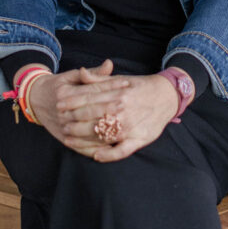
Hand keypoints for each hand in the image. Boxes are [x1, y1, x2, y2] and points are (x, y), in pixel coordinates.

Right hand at [27, 60, 130, 150]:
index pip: (91, 91)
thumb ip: (92, 73)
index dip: (109, 86)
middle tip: (127, 104)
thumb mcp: (71, 75)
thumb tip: (109, 64)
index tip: (126, 83)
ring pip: (87, 130)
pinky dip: (96, 147)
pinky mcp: (64, 139)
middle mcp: (63, 111)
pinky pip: (82, 146)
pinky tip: (111, 145)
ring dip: (105, 129)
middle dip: (110, 108)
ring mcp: (63, 127)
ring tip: (124, 125)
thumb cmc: (58, 85)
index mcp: (65, 93)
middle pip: (90, 111)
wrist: (35, 100)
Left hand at [57, 71, 185, 161]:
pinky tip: (96, 156)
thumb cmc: (141, 86)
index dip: (72, 103)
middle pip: (92, 117)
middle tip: (62, 125)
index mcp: (117, 93)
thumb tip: (81, 72)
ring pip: (102, 135)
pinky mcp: (139, 138)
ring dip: (83, 139)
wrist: (168, 95)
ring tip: (69, 139)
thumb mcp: (121, 79)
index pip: (89, 99)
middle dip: (73, 122)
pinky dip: (108, 155)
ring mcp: (130, 126)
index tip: (59, 105)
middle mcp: (122, 110)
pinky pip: (122, 150)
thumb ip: (100, 79)